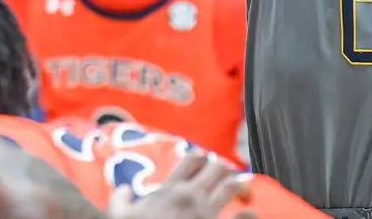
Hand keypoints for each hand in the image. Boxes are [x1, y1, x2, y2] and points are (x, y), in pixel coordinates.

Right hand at [108, 150, 253, 218]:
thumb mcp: (118, 215)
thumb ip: (120, 199)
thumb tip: (124, 191)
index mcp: (169, 190)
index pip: (192, 159)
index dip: (201, 158)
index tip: (204, 165)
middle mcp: (191, 196)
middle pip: (217, 167)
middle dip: (225, 170)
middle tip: (226, 179)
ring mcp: (206, 213)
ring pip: (232, 186)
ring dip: (241, 187)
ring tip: (244, 194)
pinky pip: (242, 218)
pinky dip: (250, 215)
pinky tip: (253, 215)